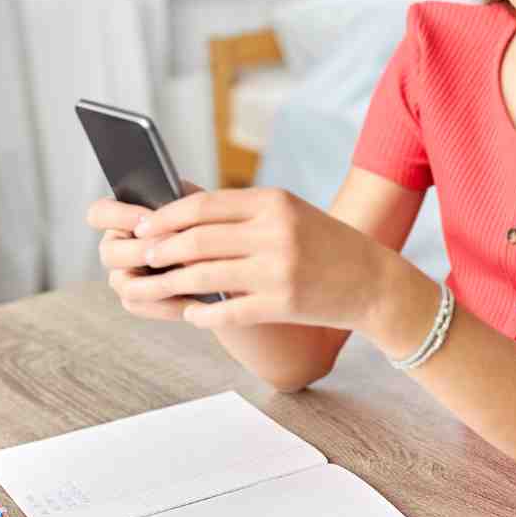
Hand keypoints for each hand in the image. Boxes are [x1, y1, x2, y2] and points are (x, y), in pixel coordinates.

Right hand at [86, 179, 204, 320]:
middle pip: (110, 252)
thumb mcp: (194, 205)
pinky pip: (141, 306)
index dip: (117, 215)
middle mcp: (116, 247)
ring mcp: (122, 276)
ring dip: (154, 280)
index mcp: (121, 219)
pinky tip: (191, 302)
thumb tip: (171, 210)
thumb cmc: (203, 224)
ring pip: (123, 283)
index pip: (99, 213)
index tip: (146, 217)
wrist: (220, 257)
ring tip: (185, 277)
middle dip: (143, 249)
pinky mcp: (136, 301)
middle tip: (174, 247)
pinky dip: (166, 305)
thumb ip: (178, 201)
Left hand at [120, 186, 388, 332]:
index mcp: (273, 202)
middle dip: (161, 250)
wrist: (373, 280)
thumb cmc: (325, 245)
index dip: (166, 217)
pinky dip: (201, 313)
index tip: (144, 226)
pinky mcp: (283, 303)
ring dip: (168, 284)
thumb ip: (244, 213)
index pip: (204, 205)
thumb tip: (183, 218)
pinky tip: (191, 314)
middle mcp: (274, 231)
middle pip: (197, 239)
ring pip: (203, 275)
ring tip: (150, 288)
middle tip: (142, 258)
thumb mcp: (289, 213)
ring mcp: (279, 269)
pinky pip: (227, 310)